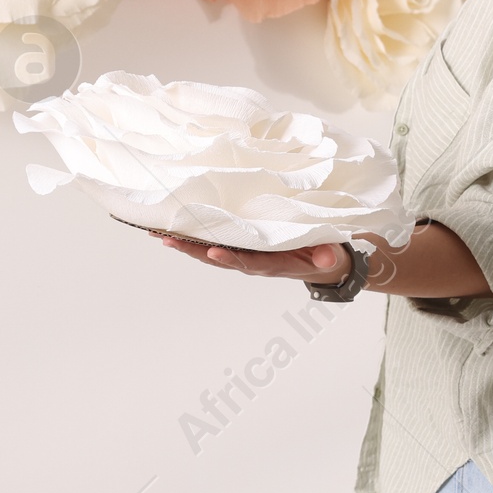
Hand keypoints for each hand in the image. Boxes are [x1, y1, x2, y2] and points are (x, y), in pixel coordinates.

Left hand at [156, 235, 352, 285]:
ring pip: (212, 250)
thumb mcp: (331, 255)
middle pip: (220, 257)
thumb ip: (327, 256)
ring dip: (187, 244)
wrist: (325, 262)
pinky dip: (195, 236)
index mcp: (274, 264)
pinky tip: (176, 229)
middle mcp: (255, 261)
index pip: (250, 262)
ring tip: (160, 233)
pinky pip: (216, 242)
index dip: (231, 258)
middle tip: (167, 240)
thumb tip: (327, 259)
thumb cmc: (326, 255)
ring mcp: (247, 254)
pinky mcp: (244, 245)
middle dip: (194, 250)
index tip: (213, 252)